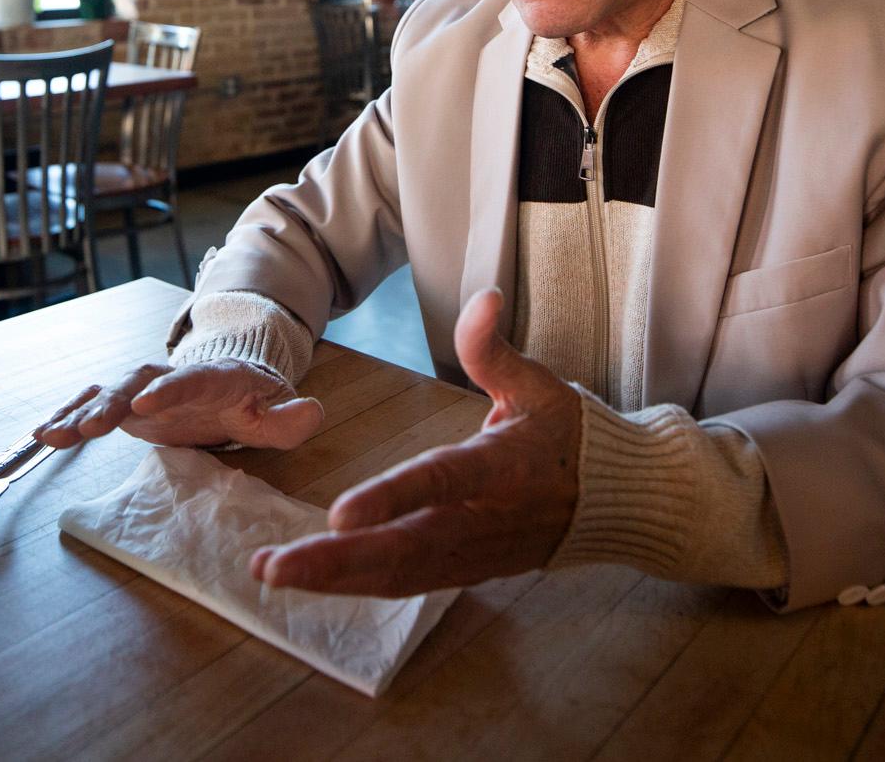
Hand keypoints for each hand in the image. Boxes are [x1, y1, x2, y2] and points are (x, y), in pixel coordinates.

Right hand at [33, 359, 324, 450]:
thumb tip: (313, 412)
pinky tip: (42, 433)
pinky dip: (68, 415)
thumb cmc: (254, 400)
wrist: (228, 382)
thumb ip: (292, 417)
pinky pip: (92, 404)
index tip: (146, 403)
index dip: (169, 388)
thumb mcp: (279, 411)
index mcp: (212, 378)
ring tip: (53, 435)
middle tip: (92, 425)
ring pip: (107, 390)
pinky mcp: (126, 403)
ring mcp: (144, 388)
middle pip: (138, 380)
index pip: (191, 379)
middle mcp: (170, 377)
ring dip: (80, 410)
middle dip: (113, 400)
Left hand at [249, 288, 580, 597]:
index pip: (437, 483)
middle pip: (401, 548)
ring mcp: (471, 553)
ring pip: (397, 574)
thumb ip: (493, 349)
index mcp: (497, 468)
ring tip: (272, 573)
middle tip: (271, 566)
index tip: (338, 516)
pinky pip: (405, 584)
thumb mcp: (537, 384)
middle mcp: (480, 519)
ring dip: (332, 579)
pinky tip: (310, 580)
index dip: (389, 500)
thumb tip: (483, 297)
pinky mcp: (464, 571)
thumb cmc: (569, 436)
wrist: (613, 503)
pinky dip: (355, 586)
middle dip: (333, 561)